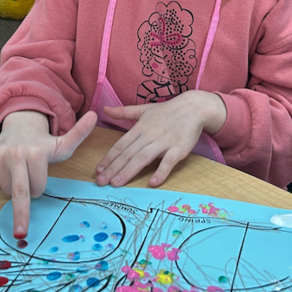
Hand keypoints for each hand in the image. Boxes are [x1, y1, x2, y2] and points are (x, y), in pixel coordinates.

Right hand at [0, 110, 97, 237]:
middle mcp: (15, 153)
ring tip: (19, 171)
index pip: (37, 187)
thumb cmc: (43, 141)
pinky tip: (7, 169)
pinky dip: (1, 183)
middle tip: (21, 233)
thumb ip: (79, 133)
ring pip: (6, 189)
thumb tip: (95, 116)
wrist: (19, 124)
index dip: (40, 187)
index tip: (40, 179)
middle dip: (20, 214)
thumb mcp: (63, 141)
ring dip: (13, 189)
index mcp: (36, 152)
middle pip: (19, 192)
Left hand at [95, 90, 225, 187]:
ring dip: (129, 171)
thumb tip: (104, 109)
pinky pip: (168, 162)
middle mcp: (149, 135)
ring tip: (116, 183)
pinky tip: (152, 183)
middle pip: (128, 154)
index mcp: (140, 127)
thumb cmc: (168, 111)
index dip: (108, 158)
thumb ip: (124, 112)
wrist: (194, 107)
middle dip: (113, 168)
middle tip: (101, 182)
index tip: (98, 170)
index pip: (120, 145)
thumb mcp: (144, 109)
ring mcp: (164, 142)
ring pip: (143, 158)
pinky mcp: (179, 148)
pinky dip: (161, 172)